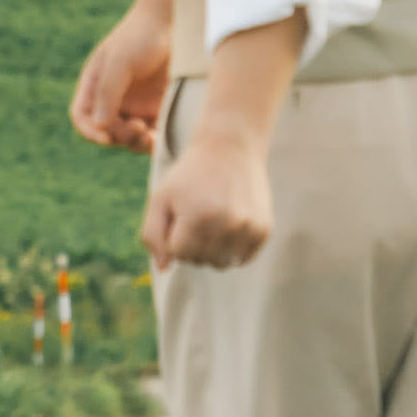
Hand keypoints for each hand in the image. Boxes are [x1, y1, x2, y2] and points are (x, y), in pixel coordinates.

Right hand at [71, 0, 175, 149]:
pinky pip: (154, 133)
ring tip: (151, 138)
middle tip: (138, 129)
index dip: (90, 131)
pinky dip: (156, 140)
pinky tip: (163, 138)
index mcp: (95, 85)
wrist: (175, 21)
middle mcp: (114, 99)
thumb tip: (99, 125)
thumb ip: (108, 91)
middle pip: (107, 131)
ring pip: (130, 138)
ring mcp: (137, 105)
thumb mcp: (120, 60)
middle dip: (119, 137)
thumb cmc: (142, 35)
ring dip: (138, 144)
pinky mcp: (159, 108)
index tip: (106, 138)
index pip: (82, 117)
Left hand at [145, 127, 276, 269]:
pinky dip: (233, 249)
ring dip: (213, 250)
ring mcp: (248, 228)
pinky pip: (242, 259)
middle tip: (197, 216)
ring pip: (222, 263)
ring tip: (212, 222)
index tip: (180, 217)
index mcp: (197, 217)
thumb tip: (164, 268)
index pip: (179, 254)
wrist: (231, 148)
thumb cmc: (190, 176)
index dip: (175, 238)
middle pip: (200, 261)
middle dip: (192, 245)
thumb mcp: (161, 197)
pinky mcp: (264, 230)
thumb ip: (153, 234)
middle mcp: (227, 224)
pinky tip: (230, 225)